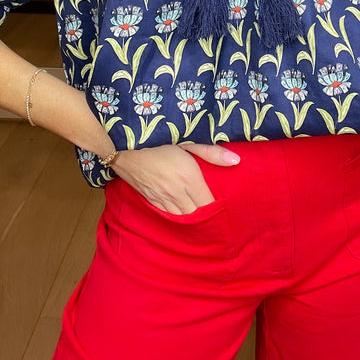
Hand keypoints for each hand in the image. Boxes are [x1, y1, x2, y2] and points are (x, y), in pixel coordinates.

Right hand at [112, 142, 239, 213]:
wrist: (123, 146)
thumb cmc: (158, 139)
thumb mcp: (187, 139)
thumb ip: (211, 151)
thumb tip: (236, 161)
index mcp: (188, 178)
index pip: (208, 204)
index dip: (218, 209)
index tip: (227, 208)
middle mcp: (176, 193)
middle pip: (197, 216)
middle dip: (207, 218)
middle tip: (218, 219)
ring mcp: (161, 199)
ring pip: (182, 219)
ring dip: (193, 220)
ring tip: (203, 220)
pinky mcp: (151, 201)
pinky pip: (168, 216)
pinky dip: (178, 217)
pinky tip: (184, 214)